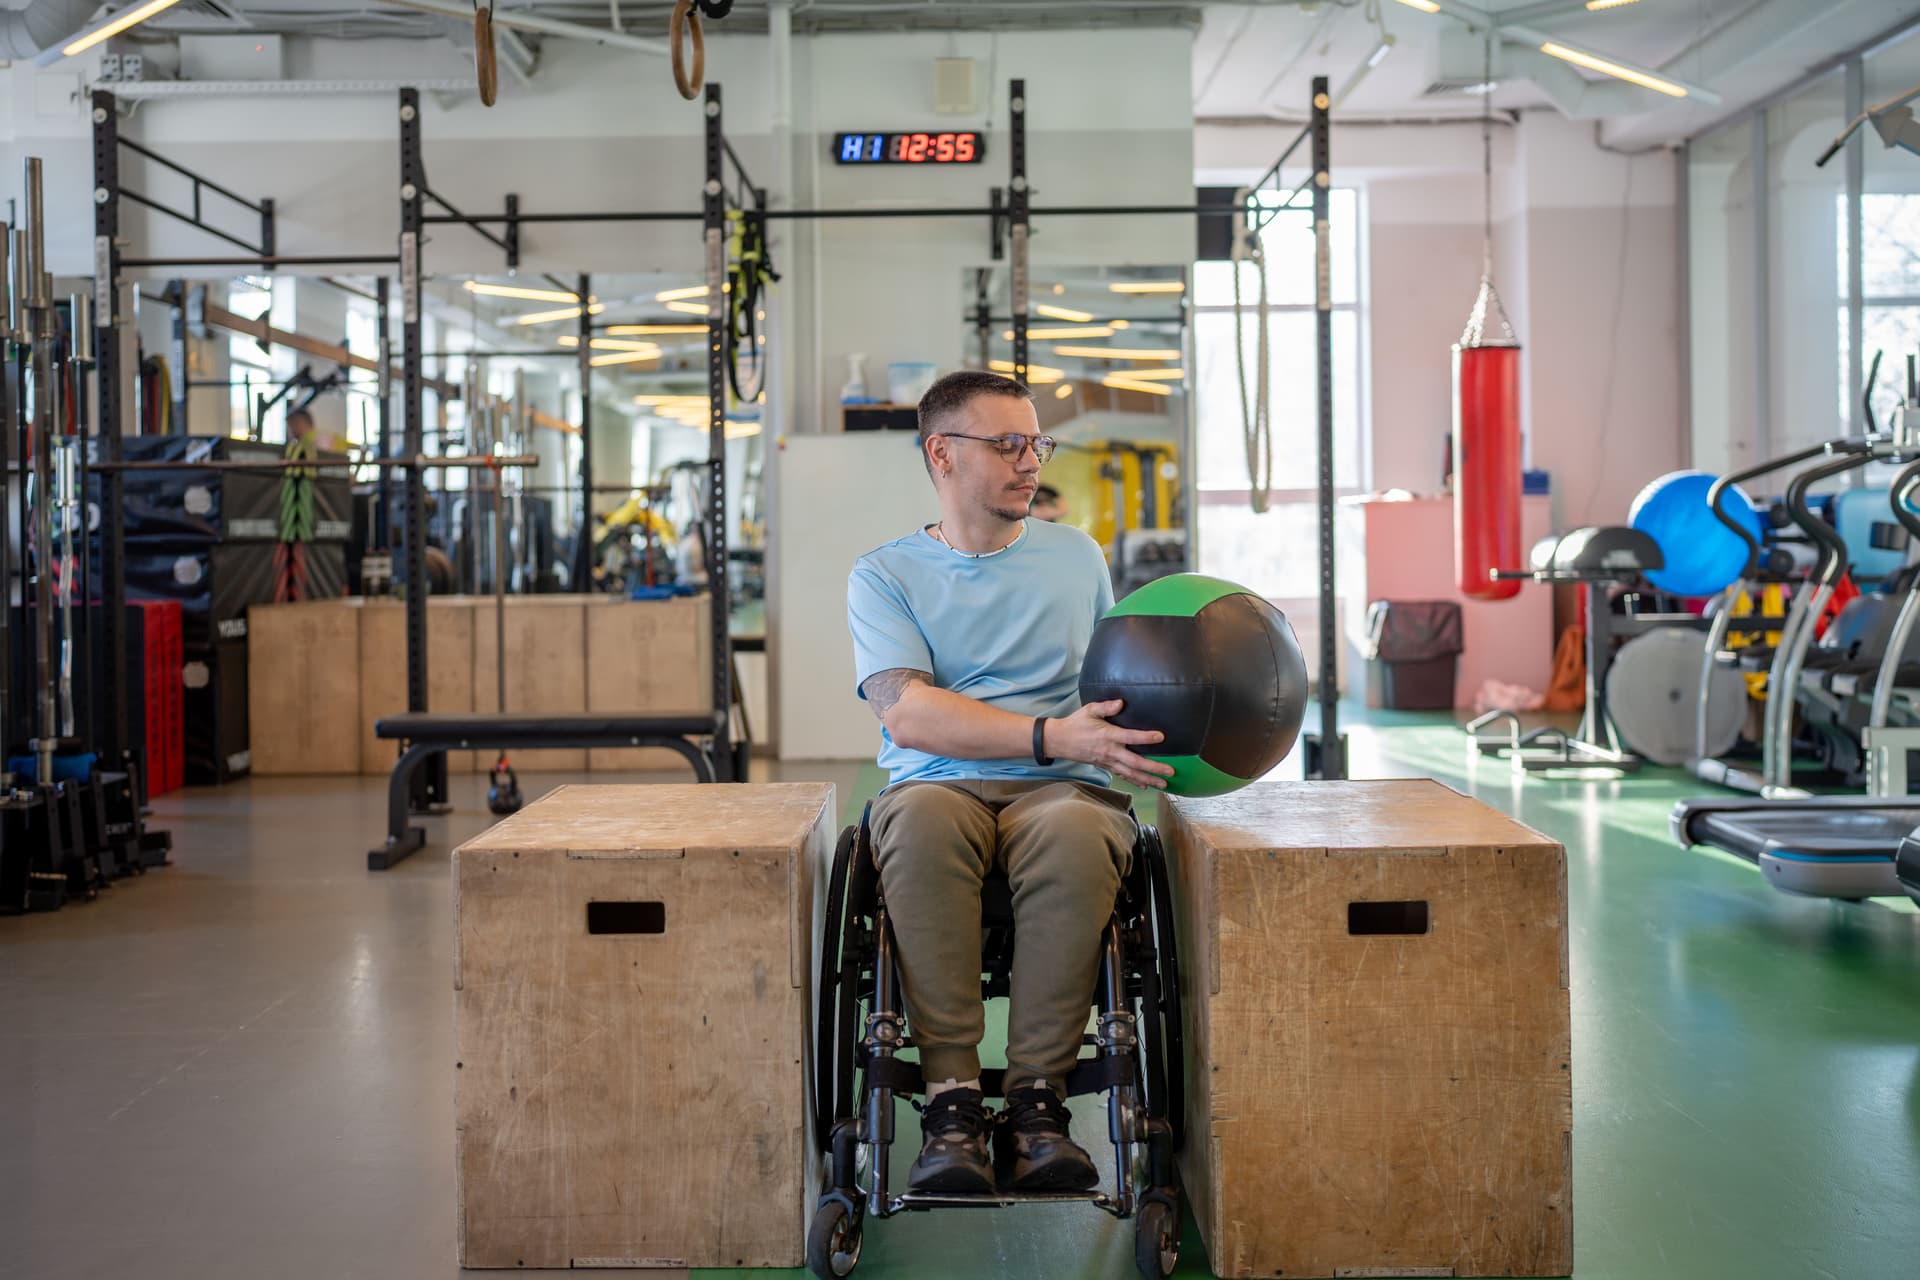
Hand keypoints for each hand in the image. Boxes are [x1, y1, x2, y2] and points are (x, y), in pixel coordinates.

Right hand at [1046, 700, 1175, 789]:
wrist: (1060, 741)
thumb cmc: (1076, 724)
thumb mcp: (1089, 710)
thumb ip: (1106, 706)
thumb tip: (1121, 702)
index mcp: (1108, 735)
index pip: (1130, 737)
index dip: (1146, 737)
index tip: (1160, 737)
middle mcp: (1110, 751)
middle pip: (1135, 762)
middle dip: (1154, 768)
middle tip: (1170, 771)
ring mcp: (1108, 761)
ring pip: (1131, 773)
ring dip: (1149, 779)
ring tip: (1164, 784)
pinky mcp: (1105, 766)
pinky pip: (1123, 775)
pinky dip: (1135, 781)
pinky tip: (1146, 785)